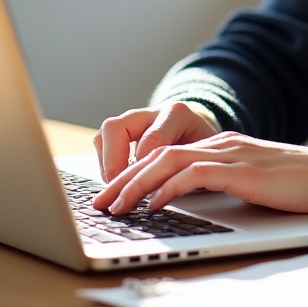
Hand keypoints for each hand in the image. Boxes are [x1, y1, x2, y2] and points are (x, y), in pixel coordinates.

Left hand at [92, 133, 307, 215]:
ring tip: (115, 206)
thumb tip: (188, 202)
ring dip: (137, 184)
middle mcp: (221, 144)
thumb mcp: (251, 182)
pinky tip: (154, 204)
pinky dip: (170, 188)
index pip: (167, 153)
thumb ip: (222, 183)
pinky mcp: (241, 170)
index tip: (112, 195)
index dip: (135, 173)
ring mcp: (231, 154)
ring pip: (170, 161)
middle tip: (100, 203)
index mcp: (222, 146)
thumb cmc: (296, 185)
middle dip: (124, 178)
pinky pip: (195, 174)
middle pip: (159, 154)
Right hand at [93, 102, 221, 183]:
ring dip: (106, 162)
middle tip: (120, 188)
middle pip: (117, 127)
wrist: (201, 126)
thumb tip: (167, 194)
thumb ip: (188, 167)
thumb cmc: (203, 143)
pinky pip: (103, 140)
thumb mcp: (204, 154)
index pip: (151, 140)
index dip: (144, 167)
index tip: (145, 191)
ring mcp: (135, 118)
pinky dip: (105, 162)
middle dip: (113, 161)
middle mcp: (152, 112)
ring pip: (106, 132)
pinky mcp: (123, 129)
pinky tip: (118, 180)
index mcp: (177, 114)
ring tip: (117, 186)